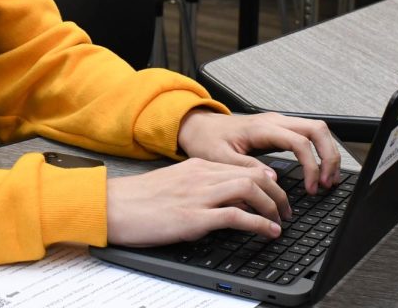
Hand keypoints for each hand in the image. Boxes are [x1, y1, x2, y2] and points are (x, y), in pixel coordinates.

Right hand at [106, 158, 287, 246]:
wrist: (111, 206)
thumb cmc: (138, 200)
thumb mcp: (174, 184)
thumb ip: (199, 186)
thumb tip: (222, 200)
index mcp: (197, 167)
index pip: (244, 166)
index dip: (268, 179)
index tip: (277, 192)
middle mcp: (202, 176)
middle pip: (254, 175)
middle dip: (278, 193)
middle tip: (286, 209)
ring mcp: (199, 196)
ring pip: (250, 190)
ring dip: (272, 207)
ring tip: (280, 221)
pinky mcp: (194, 218)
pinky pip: (236, 216)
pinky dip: (259, 224)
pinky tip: (268, 232)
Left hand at [176, 111, 340, 193]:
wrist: (197, 126)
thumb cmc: (206, 140)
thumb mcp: (219, 158)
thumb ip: (245, 167)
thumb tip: (272, 178)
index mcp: (262, 128)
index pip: (299, 141)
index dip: (311, 165)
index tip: (311, 187)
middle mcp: (274, 121)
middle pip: (317, 129)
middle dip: (329, 156)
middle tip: (328, 183)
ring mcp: (278, 123)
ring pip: (316, 129)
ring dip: (327, 153)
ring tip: (327, 179)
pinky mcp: (278, 129)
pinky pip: (307, 135)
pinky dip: (318, 151)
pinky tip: (318, 170)